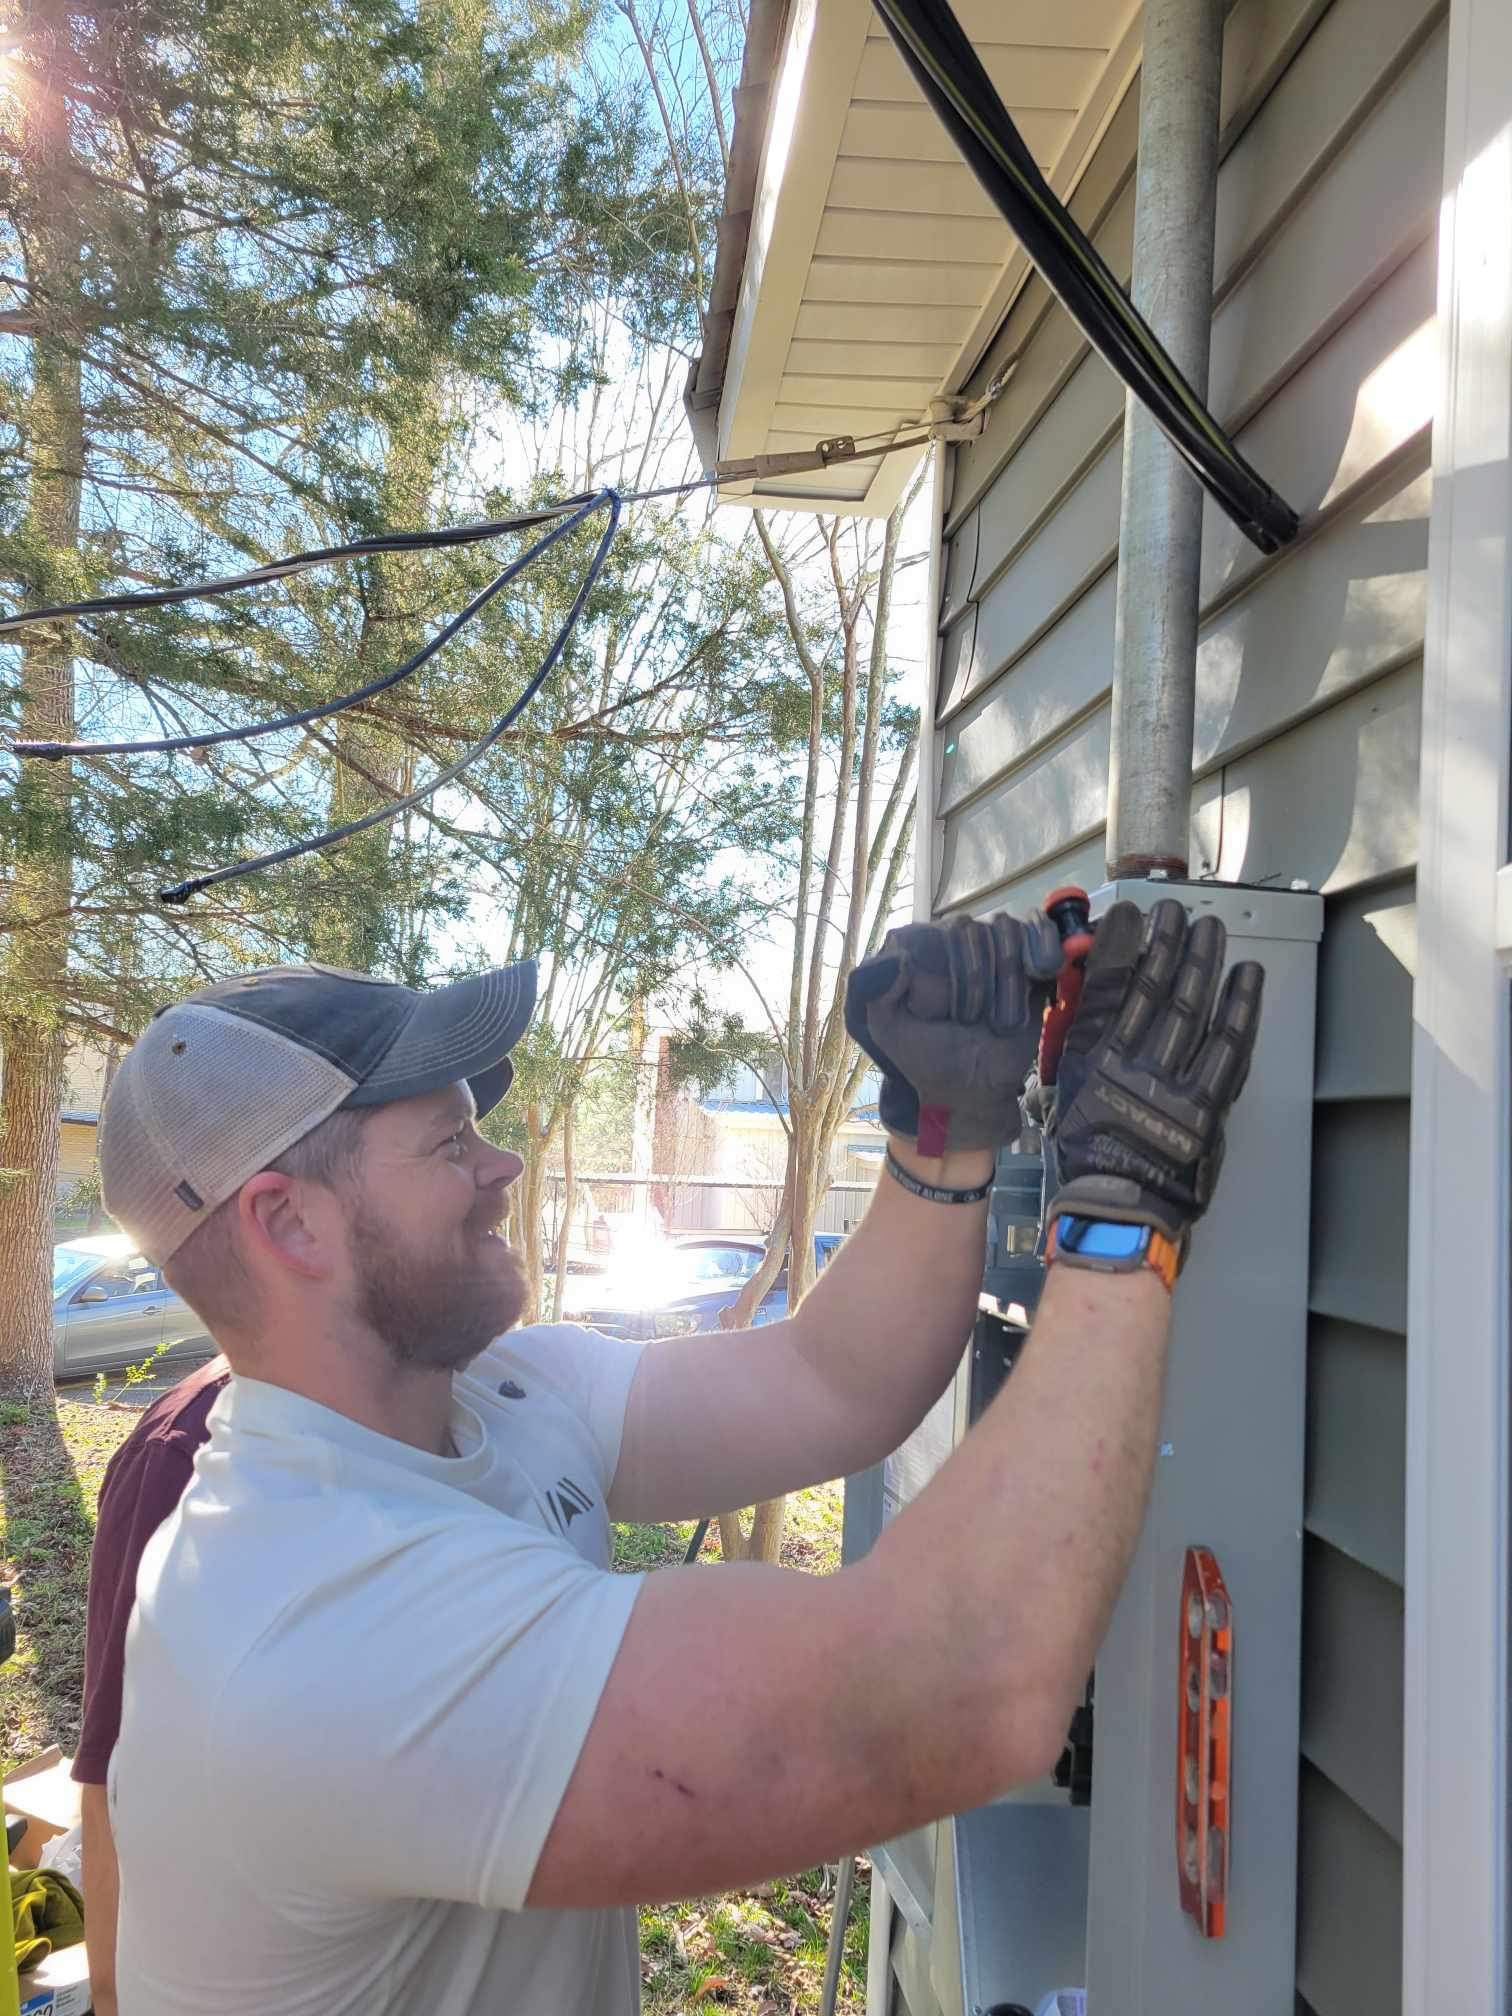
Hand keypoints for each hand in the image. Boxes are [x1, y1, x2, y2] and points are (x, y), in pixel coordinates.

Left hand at [844, 911, 1061, 1153]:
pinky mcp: (1029, 960)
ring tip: (1001, 1020)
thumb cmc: (924, 1057)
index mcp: (915, 948)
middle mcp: (953, 938)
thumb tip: (897, 957)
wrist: (970, 1088)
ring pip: (1006, 930)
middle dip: (975, 980)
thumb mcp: (886, 1027)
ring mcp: (992, 946)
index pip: (931, 932)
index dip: (942, 970)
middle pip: (971, 929)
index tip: (939, 1012)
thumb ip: (874, 990)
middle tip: (970, 1020)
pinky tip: (1040, 971)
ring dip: (1006, 978)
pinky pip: (1039, 929)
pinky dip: (1042, 946)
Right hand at [1046, 899, 1263, 1247]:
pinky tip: (1246, 977)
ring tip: (1211, 929)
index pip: (1110, 986)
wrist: (1116, 1209)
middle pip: (1156, 987)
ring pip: (1192, 1008)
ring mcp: (1172, 1085)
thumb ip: (1083, 1038)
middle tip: (1179, 911)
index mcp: (1091, 1059)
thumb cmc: (1085, 1152)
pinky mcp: (1207, 1106)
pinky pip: (1230, 1047)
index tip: (1133, 915)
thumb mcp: (1066, 1087)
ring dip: (1204, 962)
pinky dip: (1241, 1009)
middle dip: (1169, 942)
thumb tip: (1098, 987)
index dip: (1123, 944)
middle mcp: (1130, 1065)